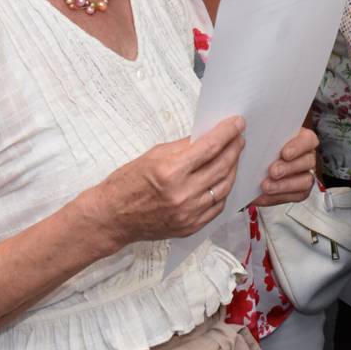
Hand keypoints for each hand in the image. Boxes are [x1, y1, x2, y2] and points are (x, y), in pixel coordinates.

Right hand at [86, 116, 245, 248]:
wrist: (111, 217)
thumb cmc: (129, 182)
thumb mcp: (155, 154)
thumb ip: (186, 146)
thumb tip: (210, 136)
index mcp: (171, 171)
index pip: (211, 147)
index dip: (228, 132)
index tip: (238, 123)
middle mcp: (183, 194)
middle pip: (222, 166)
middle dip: (234, 148)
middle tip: (239, 137)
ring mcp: (188, 213)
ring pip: (224, 186)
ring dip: (233, 168)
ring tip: (233, 155)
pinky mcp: (190, 227)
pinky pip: (217, 206)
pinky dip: (223, 190)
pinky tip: (223, 178)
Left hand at [252, 128, 319, 206]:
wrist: (254, 166)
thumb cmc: (263, 148)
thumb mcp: (264, 138)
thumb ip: (264, 138)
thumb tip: (250, 138)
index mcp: (301, 139)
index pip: (309, 139)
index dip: (299, 146)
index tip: (285, 153)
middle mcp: (306, 156)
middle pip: (308, 161)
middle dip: (289, 168)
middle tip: (273, 172)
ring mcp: (306, 174)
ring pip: (305, 181)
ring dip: (285, 185)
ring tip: (266, 186)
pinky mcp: (300, 191)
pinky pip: (296, 196)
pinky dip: (277, 197)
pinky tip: (263, 195)